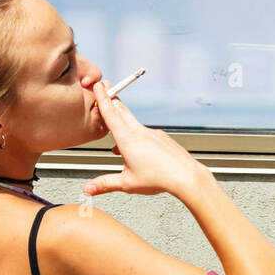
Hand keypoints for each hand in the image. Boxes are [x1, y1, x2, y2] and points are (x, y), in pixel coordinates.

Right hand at [84, 80, 211, 199]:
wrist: (186, 176)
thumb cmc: (158, 178)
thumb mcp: (127, 183)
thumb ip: (105, 184)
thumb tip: (88, 188)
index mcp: (128, 139)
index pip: (111, 114)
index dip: (103, 98)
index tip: (99, 85)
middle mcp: (140, 133)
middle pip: (122, 112)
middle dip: (112, 99)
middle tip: (106, 87)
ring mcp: (152, 134)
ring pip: (133, 123)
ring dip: (122, 119)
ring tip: (114, 122)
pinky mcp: (162, 139)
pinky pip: (144, 133)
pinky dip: (135, 135)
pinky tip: (134, 148)